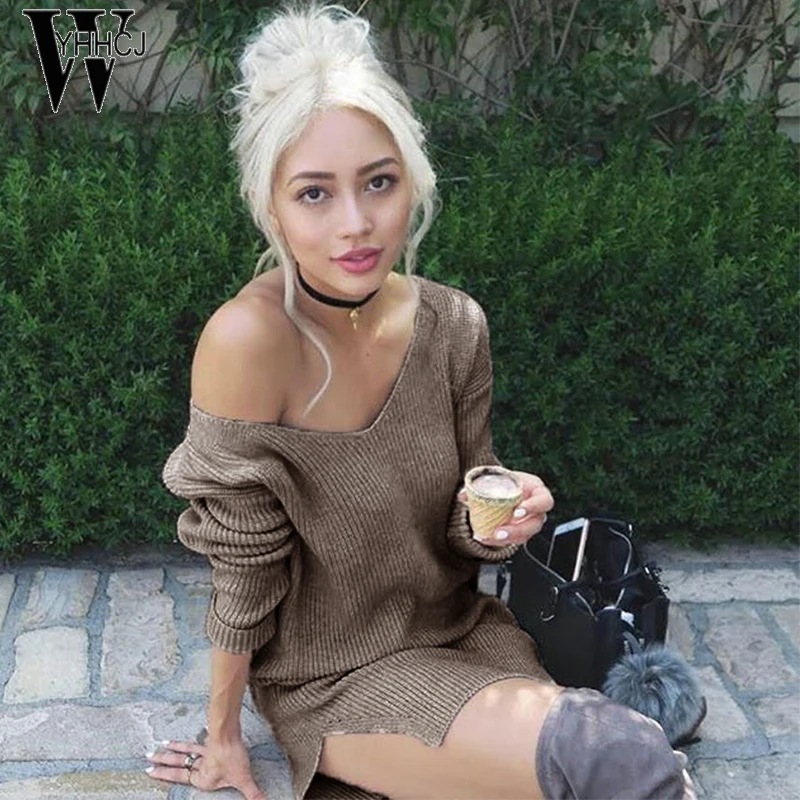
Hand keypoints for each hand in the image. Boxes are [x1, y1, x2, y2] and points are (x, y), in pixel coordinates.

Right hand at [146, 735, 266, 798]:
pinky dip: (184, 741)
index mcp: (202, 779)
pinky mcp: (209, 742)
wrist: (230, 733)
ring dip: (170, 751)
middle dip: (162, 763)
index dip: (164, 775)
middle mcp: (199, 766)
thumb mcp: (243, 780)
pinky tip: (179, 738)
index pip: (179, 778)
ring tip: (157, 747)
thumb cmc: (233, 758)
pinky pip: (194, 742)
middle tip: (146, 760)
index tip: (149, 772)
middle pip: (177, 764)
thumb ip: (253, 795)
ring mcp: (203, 753)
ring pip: (183, 752)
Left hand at [457, 470, 553, 546]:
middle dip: (518, 530)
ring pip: (525, 535)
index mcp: (537, 491)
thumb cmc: (503, 480)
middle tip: (500, 531)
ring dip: (508, 539)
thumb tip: (463, 495)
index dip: (534, 507)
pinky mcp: (520, 532)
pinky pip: (513, 540)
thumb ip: (479, 484)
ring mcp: (529, 522)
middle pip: (535, 524)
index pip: (544, 501)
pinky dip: (498, 541)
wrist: (500, 487)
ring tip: (491, 537)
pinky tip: (485, 538)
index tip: (517, 512)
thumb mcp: (494, 477)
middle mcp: (537, 509)